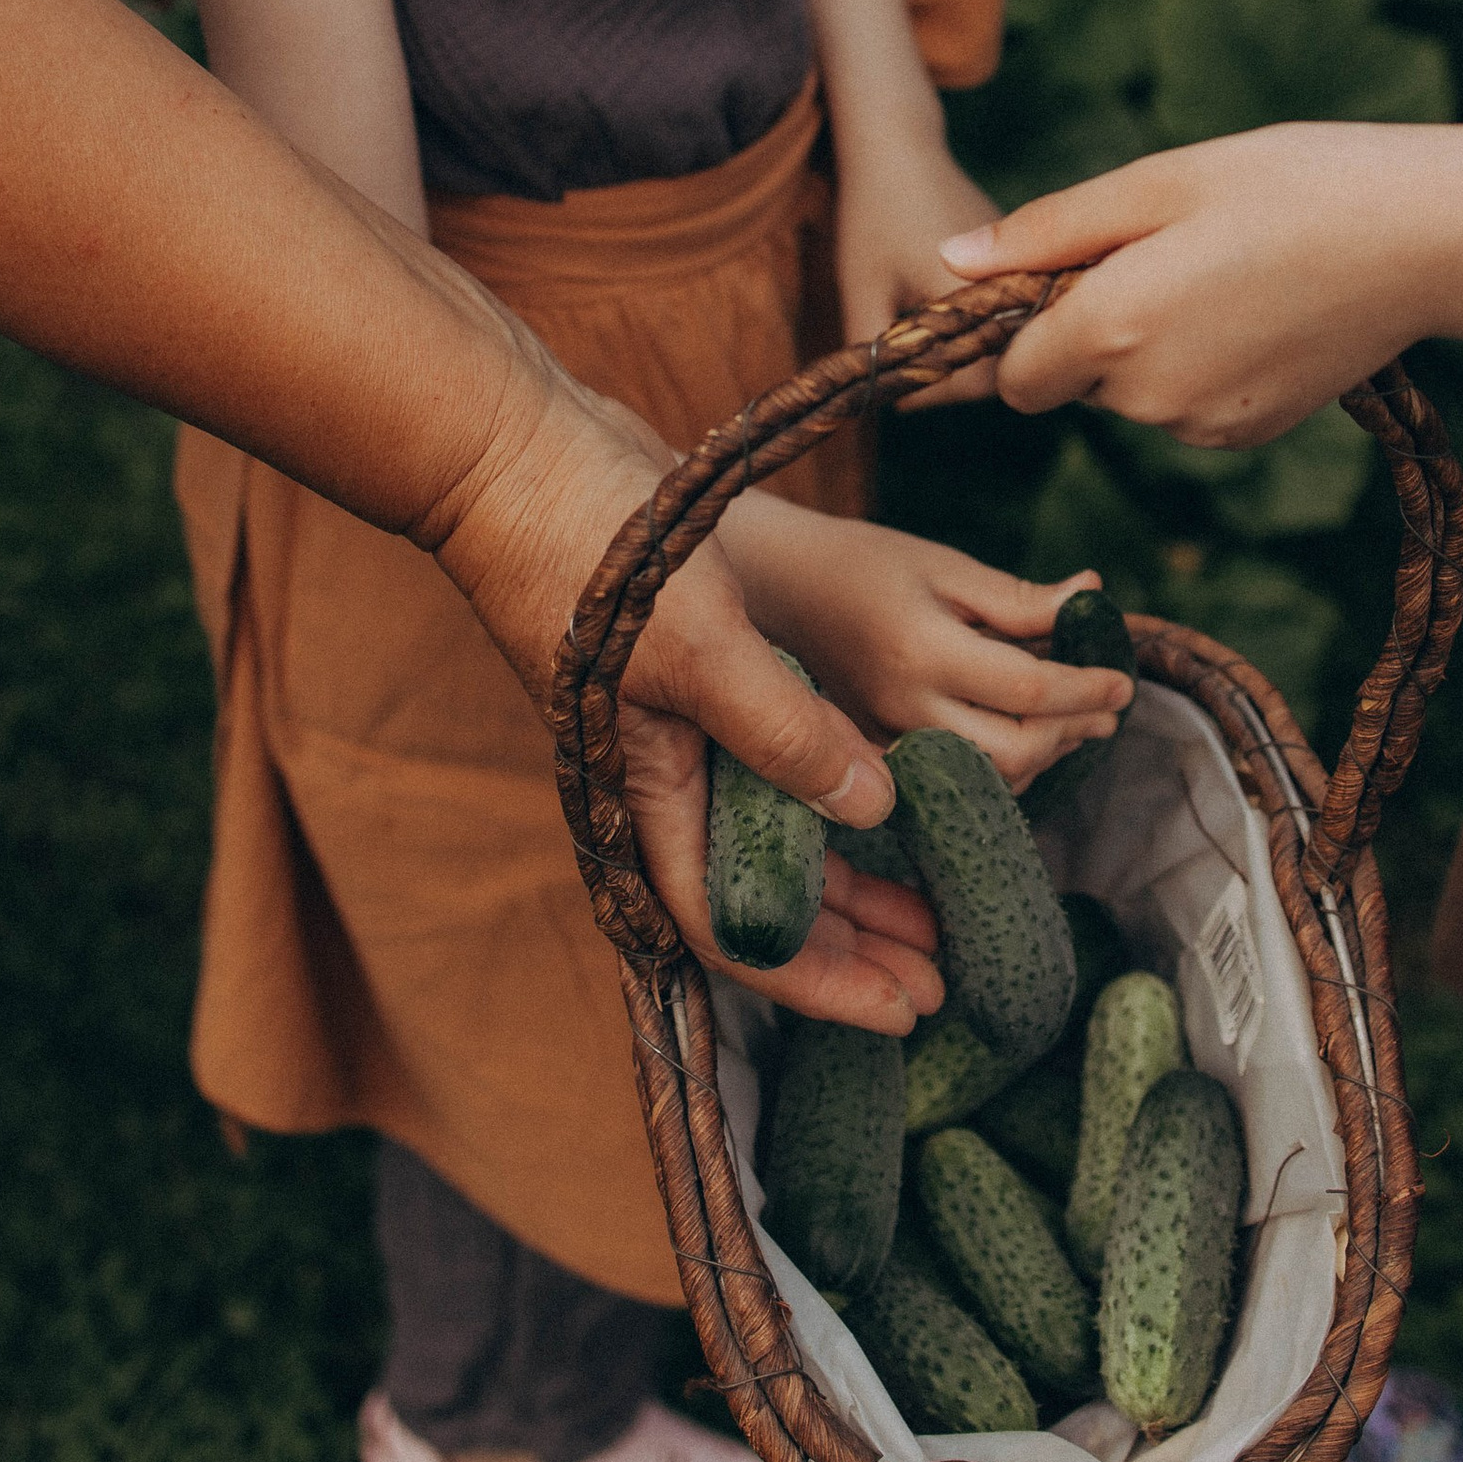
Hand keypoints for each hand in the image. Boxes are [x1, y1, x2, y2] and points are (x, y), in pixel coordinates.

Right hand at [423, 347, 937, 1030]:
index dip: (820, 980)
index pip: (737, 928)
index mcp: (648, 796)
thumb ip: (785, 731)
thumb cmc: (589, 553)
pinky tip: (896, 798)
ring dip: (857, 878)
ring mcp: (683, 730)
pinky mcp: (704, 676)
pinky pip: (782, 765)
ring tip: (939, 912)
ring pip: (781, 836)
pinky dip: (837, 790)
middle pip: (769, 897)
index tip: (902, 1009)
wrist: (519, 452)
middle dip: (855, 944)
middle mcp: (665, 780)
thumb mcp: (701, 647)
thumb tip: (874, 807)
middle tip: (944, 979)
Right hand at [721, 502, 1133, 790]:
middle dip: (1072, 733)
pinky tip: (1027, 736)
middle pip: (1015, 753)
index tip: (1123, 680)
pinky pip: (957, 779)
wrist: (780, 588)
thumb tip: (1092, 597)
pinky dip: (1005, 766)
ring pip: (990, 778)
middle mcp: (905, 706)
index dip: (1087, 688)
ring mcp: (888, 737)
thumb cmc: (865, 562)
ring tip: (1077, 721)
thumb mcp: (946, 565)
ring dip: (1045, 756)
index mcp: (923, 649)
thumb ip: (1019, 598)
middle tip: (1108, 708)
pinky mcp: (878, 753)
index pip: (1029, 691)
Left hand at [835, 130, 1004, 405]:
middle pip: (1002, 370)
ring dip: (967, 350)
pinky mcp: (1024, 265)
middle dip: (953, 375)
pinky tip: (943, 306)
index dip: (932, 391)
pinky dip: (980, 325)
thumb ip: (878, 362)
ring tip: (918, 325)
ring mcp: (1028, 274)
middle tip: (905, 354)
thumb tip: (902, 406)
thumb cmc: (872, 216)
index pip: (978, 385)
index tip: (893, 374)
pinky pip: (1014, 317)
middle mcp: (1021, 286)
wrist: (897, 147)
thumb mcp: (861, 293)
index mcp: (983, 296)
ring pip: (1010, 345)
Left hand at [941, 123, 1457, 438]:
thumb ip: (1047, 233)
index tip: (1080, 272)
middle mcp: (1148, 398)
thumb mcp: (1158, 183)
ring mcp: (1204, 428)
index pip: (1015, 375)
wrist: (1423, 237)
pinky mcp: (1251, 435)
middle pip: (1075, 383)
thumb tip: (954, 266)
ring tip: (1227, 275)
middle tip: (1172, 254)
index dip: (1031, 326)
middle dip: (1094, 331)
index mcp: (1111, 329)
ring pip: (1134, 396)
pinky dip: (1202, 370)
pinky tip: (1258, 312)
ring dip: (1151, 349)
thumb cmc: (1289, 185)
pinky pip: (1188, 409)